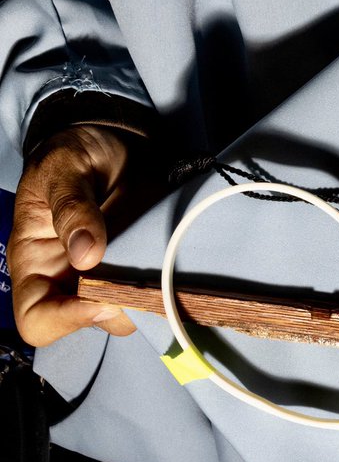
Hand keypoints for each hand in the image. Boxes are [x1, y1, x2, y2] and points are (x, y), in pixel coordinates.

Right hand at [9, 125, 150, 345]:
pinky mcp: (138, 264)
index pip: (36, 317)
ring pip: (129, 309)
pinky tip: (179, 263)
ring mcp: (108, 274)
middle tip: (147, 281)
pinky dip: (168, 282)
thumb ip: (71, 207)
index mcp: (36, 262)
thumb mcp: (63, 169)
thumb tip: (86, 254)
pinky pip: (153, 288)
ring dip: (150, 296)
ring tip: (166, 266)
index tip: (101, 299)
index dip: (64, 320)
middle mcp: (69, 278)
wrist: (109, 140)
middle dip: (121, 308)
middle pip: (91, 321)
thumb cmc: (72, 154)